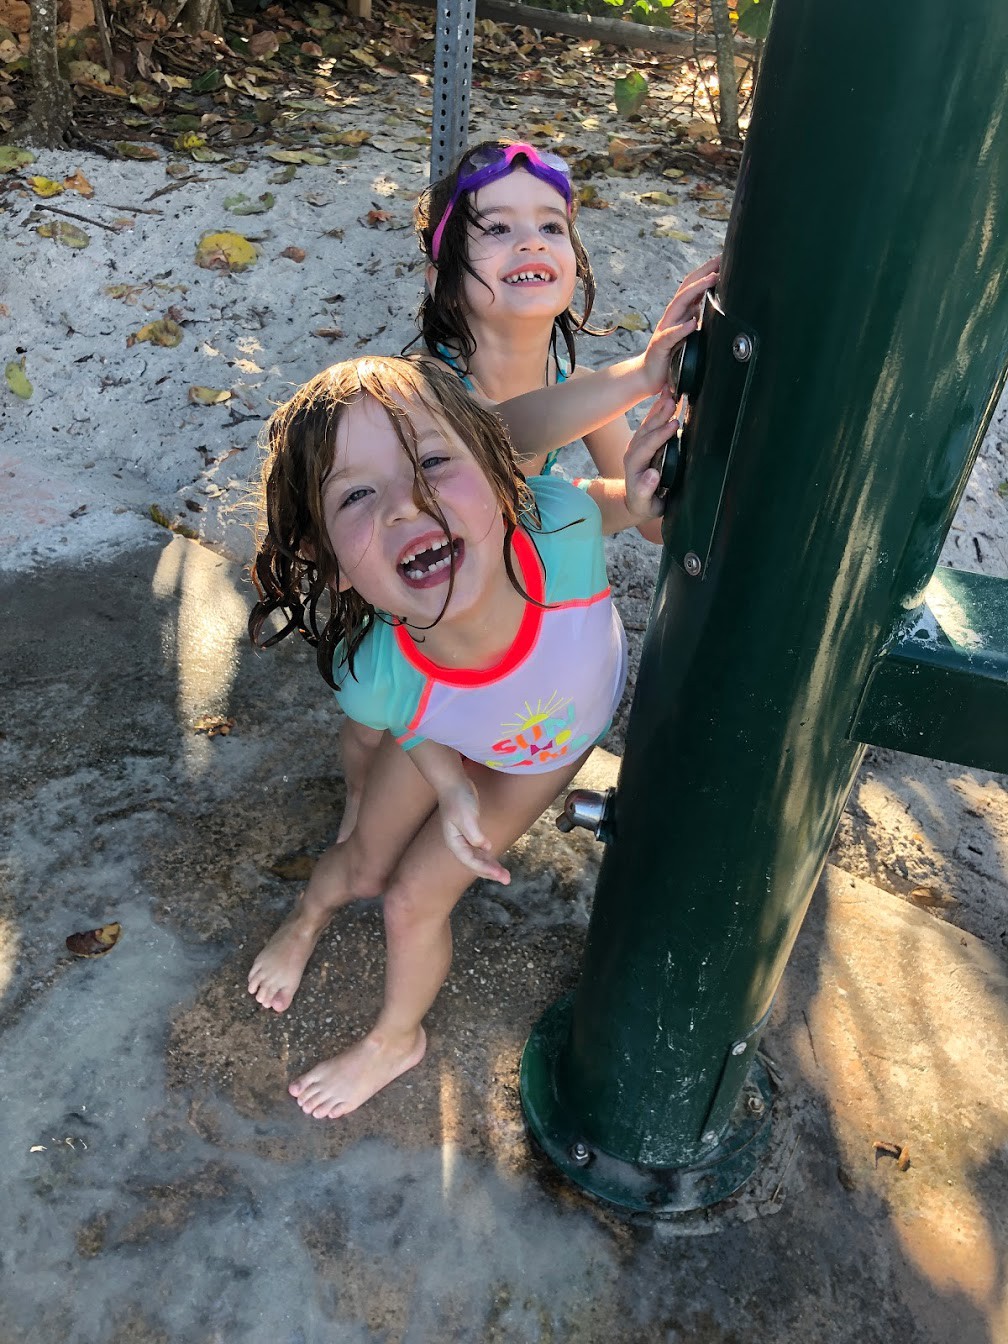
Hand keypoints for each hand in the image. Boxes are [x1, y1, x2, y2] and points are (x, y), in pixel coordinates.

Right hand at [439, 781, 510, 883]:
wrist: (454, 784)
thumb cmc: (459, 799)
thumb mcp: (466, 816)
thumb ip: (474, 834)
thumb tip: (483, 848)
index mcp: (454, 842)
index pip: (470, 861)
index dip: (485, 869)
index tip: (499, 874)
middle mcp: (458, 844)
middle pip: (474, 863)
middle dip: (490, 872)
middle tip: (507, 879)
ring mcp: (463, 838)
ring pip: (477, 858)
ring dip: (491, 866)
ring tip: (504, 874)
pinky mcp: (469, 832)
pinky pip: (479, 850)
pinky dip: (487, 856)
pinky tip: (494, 857)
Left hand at [624, 387, 679, 520]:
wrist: (637, 503)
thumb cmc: (645, 505)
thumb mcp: (646, 504)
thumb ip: (646, 491)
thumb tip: (652, 475)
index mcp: (634, 465)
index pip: (646, 446)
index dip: (660, 435)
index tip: (674, 425)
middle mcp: (633, 452)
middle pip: (645, 430)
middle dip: (659, 415)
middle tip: (672, 400)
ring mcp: (638, 445)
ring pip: (648, 423)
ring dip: (659, 408)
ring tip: (671, 392)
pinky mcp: (644, 442)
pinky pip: (651, 423)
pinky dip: (659, 410)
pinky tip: (667, 396)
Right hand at [639, 255, 720, 394]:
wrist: (649, 375)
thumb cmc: (672, 354)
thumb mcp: (688, 332)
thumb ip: (697, 317)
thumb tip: (715, 304)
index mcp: (680, 312)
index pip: (693, 286)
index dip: (706, 271)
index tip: (722, 259)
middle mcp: (672, 316)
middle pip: (686, 288)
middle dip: (703, 272)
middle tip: (720, 260)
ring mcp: (665, 329)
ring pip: (679, 304)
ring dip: (696, 290)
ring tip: (712, 279)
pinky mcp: (660, 345)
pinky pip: (671, 335)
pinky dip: (682, 328)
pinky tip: (692, 323)